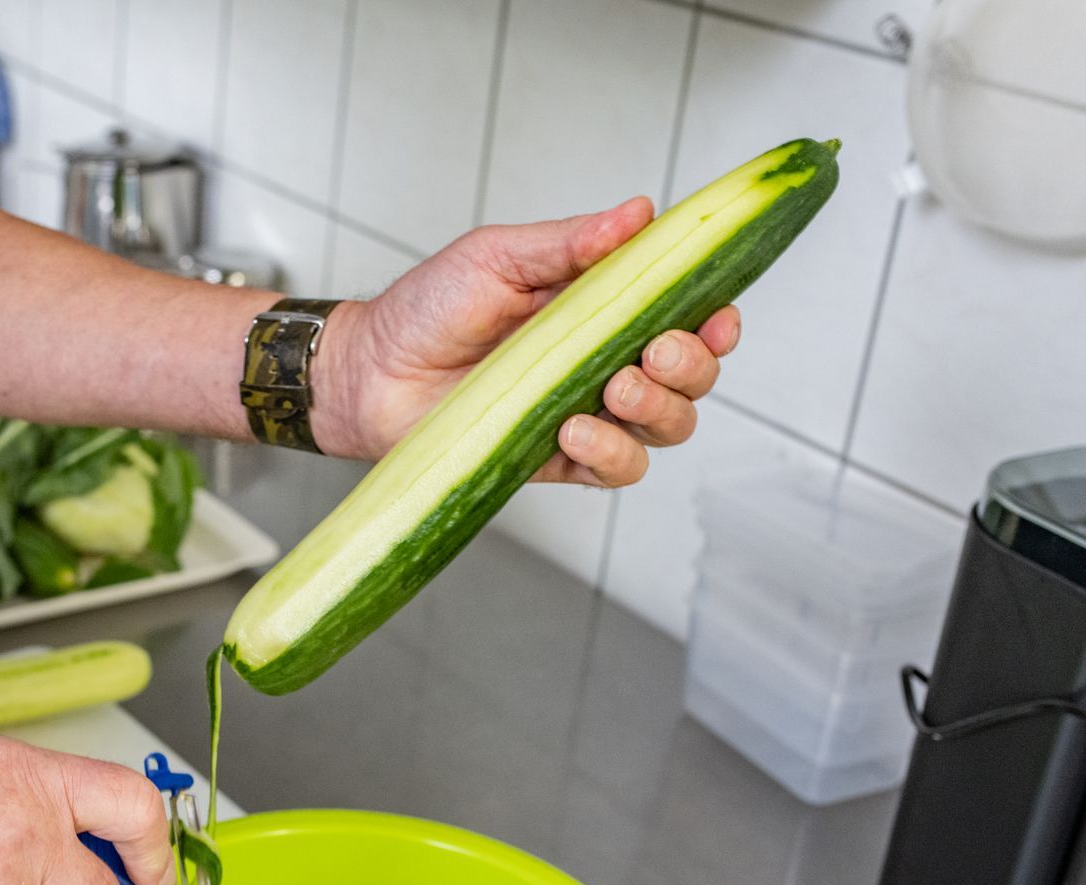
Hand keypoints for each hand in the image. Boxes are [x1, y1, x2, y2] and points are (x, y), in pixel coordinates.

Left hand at [315, 197, 740, 486]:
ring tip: (611, 387)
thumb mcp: (497, 257)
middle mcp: (605, 362)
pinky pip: (615, 470)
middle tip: (652, 351)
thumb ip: (570, 244)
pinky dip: (611, 452)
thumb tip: (640, 213)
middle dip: (691, 367)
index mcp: (603, 307)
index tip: (717, 315)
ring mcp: (586, 413)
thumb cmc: (426, 308)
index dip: (717, 319)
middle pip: (692, 378)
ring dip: (656, 409)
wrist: (368, 370)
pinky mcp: (557, 458)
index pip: (687, 315)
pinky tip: (576, 429)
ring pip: (666, 428)